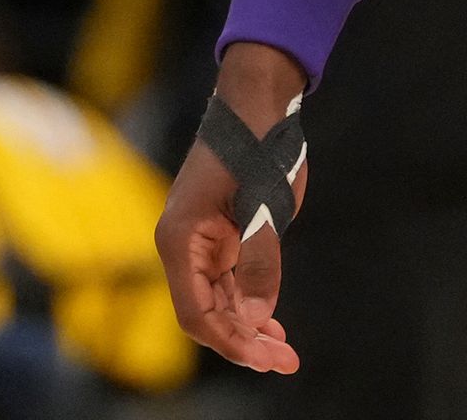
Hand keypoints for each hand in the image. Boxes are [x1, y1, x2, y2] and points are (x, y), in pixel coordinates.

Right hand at [154, 44, 306, 373]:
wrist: (258, 103)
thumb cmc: (255, 145)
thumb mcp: (263, 204)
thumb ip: (258, 262)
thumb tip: (254, 316)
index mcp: (181, 239)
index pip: (196, 312)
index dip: (229, 342)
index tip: (265, 357)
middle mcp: (185, 246)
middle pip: (207, 314)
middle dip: (244, 343)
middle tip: (286, 362)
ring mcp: (203, 244)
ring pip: (219, 305)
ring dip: (249, 330)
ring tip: (285, 353)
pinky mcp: (223, 238)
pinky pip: (230, 286)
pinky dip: (250, 308)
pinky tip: (273, 325)